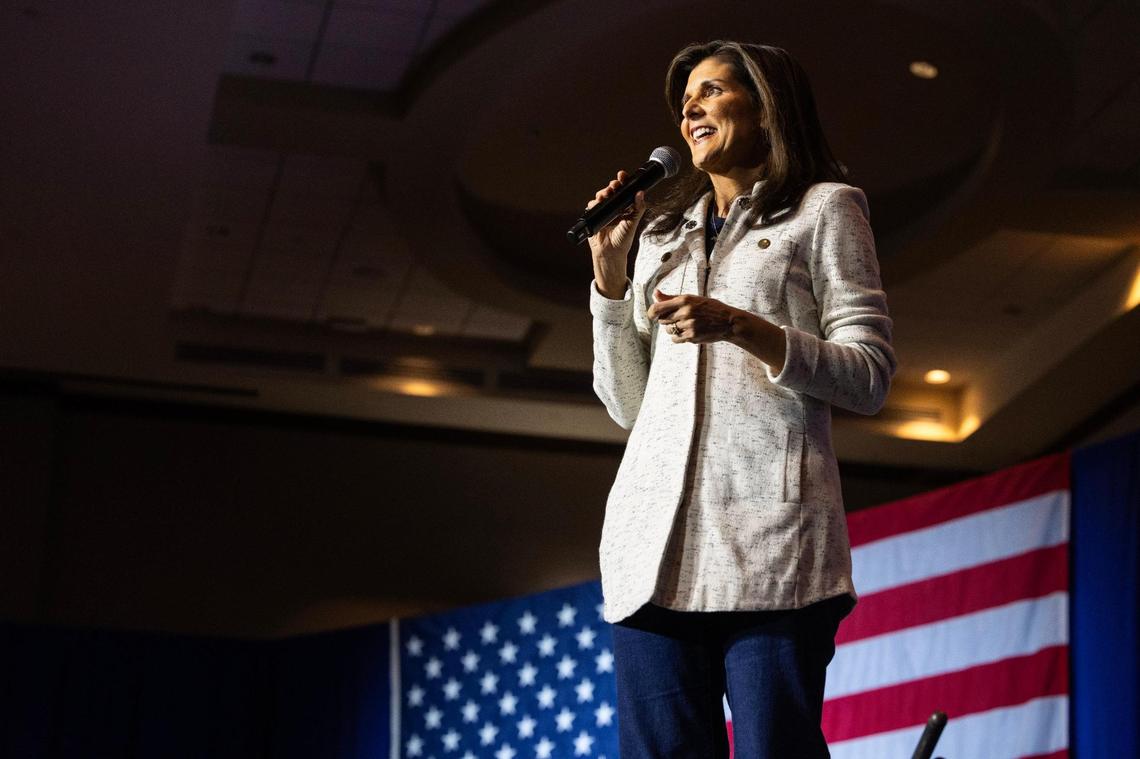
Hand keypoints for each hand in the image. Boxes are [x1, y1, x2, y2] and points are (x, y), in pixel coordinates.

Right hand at [586, 171, 646, 298]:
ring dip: (603, 192)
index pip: (624, 191)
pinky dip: (594, 203)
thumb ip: (638, 208)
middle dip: (612, 185)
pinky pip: (592, 206)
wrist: (610, 253)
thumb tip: (641, 193)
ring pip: (601, 196)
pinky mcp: (594, 216)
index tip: (622, 175)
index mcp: (625, 207)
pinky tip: (598, 203)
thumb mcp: (633, 222)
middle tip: (614, 184)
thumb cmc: (623, 240)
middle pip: (611, 191)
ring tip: (606, 193)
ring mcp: (604, 211)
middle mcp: (614, 208)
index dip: (623, 181)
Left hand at [648, 290, 737, 343]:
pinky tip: (688, 332)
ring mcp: (689, 325)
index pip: (657, 308)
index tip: (653, 315)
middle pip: (662, 320)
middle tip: (678, 318)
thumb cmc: (709, 308)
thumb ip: (671, 298)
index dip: (651, 313)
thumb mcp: (692, 298)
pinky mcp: (692, 336)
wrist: (728, 321)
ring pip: (669, 330)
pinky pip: (675, 339)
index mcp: (684, 300)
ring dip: (674, 329)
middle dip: (667, 320)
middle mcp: (685, 312)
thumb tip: (655, 293)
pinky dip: (679, 337)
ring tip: (686, 325)